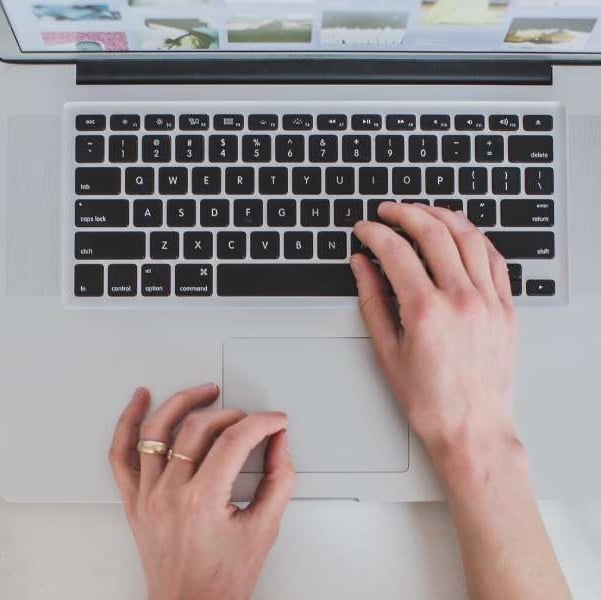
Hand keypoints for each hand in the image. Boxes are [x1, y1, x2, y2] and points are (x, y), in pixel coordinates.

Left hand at [109, 384, 294, 599]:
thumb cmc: (222, 579)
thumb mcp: (264, 529)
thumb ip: (279, 480)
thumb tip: (280, 443)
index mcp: (202, 502)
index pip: (235, 440)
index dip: (262, 422)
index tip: (275, 421)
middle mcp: (169, 494)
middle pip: (198, 428)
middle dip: (232, 414)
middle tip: (251, 420)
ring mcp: (146, 495)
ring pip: (156, 429)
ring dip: (182, 401)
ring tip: (204, 391)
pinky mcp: (134, 499)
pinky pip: (121, 453)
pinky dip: (128, 421)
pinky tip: (140, 400)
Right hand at [351, 203, 517, 464]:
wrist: (472, 430)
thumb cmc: (429, 401)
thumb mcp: (387, 351)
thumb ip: (372, 300)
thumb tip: (361, 266)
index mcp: (426, 311)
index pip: (396, 252)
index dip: (375, 233)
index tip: (364, 229)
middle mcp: (461, 299)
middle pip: (433, 232)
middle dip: (405, 213)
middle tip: (388, 211)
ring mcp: (489, 301)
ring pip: (468, 236)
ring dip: (442, 216)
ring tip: (422, 212)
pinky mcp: (506, 308)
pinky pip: (495, 258)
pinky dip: (475, 238)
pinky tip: (461, 235)